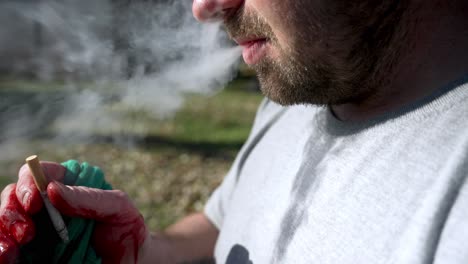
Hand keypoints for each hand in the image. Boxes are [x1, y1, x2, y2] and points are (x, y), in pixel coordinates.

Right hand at [0, 162, 149, 263]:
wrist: (130, 260)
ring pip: (4, 223)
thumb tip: (52, 190)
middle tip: (25, 233)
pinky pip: (9, 250)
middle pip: (12, 197)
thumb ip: (89, 197)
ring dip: (3, 235)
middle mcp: (45, 205)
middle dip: (12, 212)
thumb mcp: (118, 207)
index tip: (34, 202)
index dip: (29, 183)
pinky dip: (4, 253)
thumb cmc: (125, 227)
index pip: (38, 173)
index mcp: (66, 185)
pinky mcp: (32, 252)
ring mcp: (36, 229)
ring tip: (12, 251)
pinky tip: (10, 259)